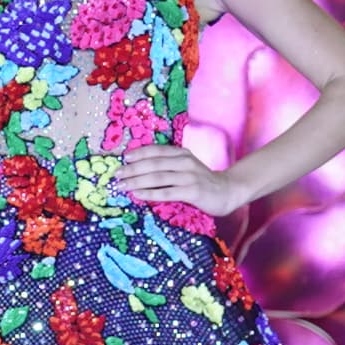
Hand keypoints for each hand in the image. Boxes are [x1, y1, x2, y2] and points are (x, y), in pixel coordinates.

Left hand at [110, 138, 245, 217]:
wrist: (228, 191)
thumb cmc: (202, 180)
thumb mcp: (186, 167)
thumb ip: (168, 165)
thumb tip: (140, 168)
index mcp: (181, 153)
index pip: (156, 150)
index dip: (138, 153)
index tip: (123, 158)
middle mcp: (184, 162)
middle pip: (153, 164)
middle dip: (132, 169)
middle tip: (116, 175)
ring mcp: (189, 176)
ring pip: (157, 177)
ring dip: (137, 181)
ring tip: (122, 186)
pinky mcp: (192, 191)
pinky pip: (166, 192)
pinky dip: (150, 193)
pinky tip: (137, 195)